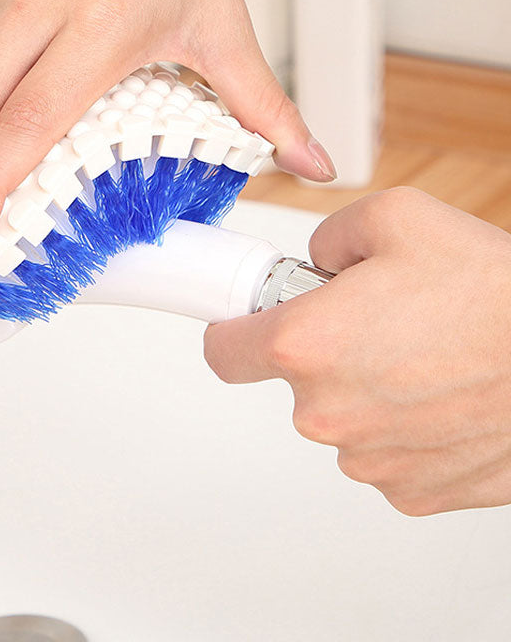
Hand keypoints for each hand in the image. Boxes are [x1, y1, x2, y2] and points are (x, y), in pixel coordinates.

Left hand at [204, 188, 510, 515]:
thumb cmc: (494, 293)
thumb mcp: (394, 216)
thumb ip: (328, 236)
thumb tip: (313, 263)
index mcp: (304, 345)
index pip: (223, 353)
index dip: (235, 332)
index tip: (247, 326)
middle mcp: (325, 413)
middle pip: (293, 381)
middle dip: (323, 352)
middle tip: (379, 324)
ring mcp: (368, 460)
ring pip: (342, 417)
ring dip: (367, 390)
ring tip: (425, 357)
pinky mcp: (411, 492)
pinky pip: (385, 450)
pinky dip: (404, 427)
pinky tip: (444, 397)